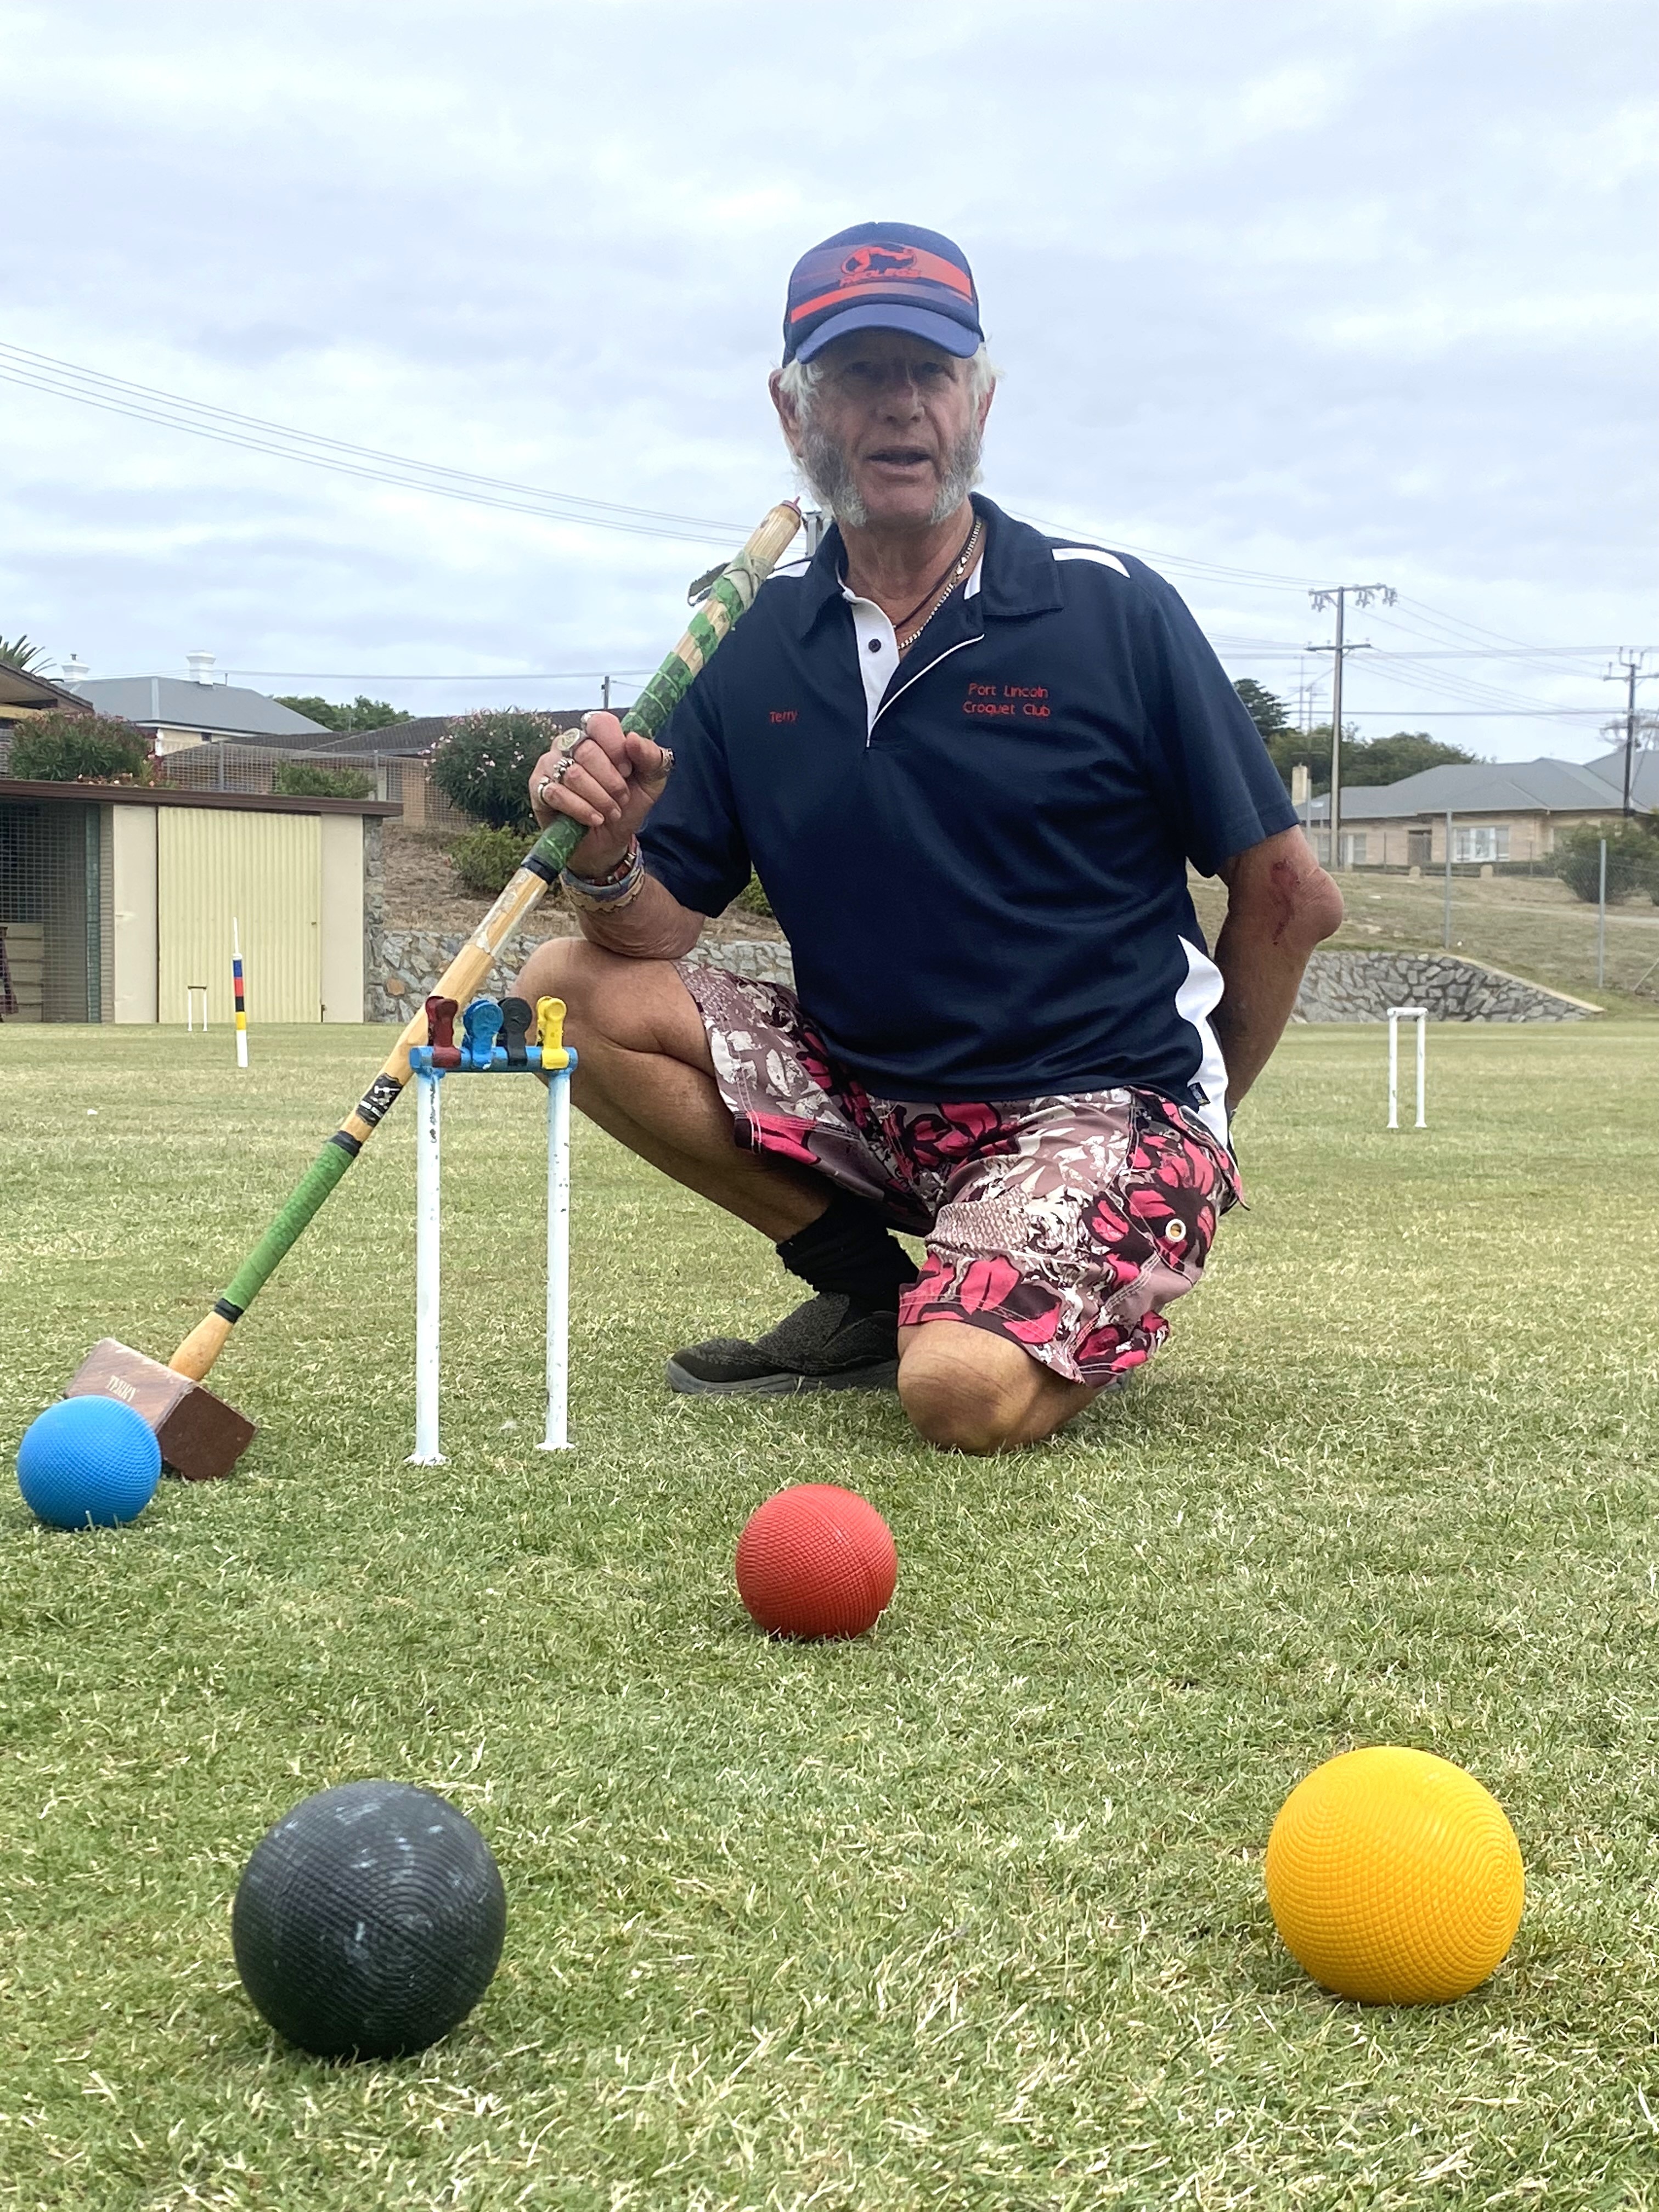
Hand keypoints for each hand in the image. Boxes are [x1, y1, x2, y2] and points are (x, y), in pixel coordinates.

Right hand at [527, 712, 673, 877]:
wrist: (610, 841)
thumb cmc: (627, 805)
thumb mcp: (651, 782)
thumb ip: (651, 756)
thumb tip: (632, 738)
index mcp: (596, 736)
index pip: (600, 723)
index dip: (615, 747)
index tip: (627, 771)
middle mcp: (569, 744)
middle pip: (587, 751)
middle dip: (611, 782)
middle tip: (622, 799)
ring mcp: (550, 764)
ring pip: (573, 773)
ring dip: (598, 798)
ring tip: (610, 812)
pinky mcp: (538, 788)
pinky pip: (556, 793)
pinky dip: (581, 809)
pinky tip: (594, 819)